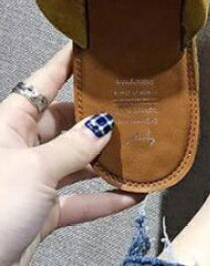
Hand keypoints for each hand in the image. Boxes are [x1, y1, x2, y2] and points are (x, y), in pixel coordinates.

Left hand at [0, 45, 140, 265]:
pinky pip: (79, 202)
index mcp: (9, 127)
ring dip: (107, 162)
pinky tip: (132, 195)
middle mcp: (20, 150)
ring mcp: (32, 183)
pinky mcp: (40, 215)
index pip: (41, 85)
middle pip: (65, 124)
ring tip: (141, 151)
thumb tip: (104, 125)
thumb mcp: (36, 169)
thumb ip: (75, 147)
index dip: (65, 66)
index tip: (92, 50)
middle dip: (98, 119)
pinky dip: (104, 200)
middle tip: (134, 109)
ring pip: (76, 163)